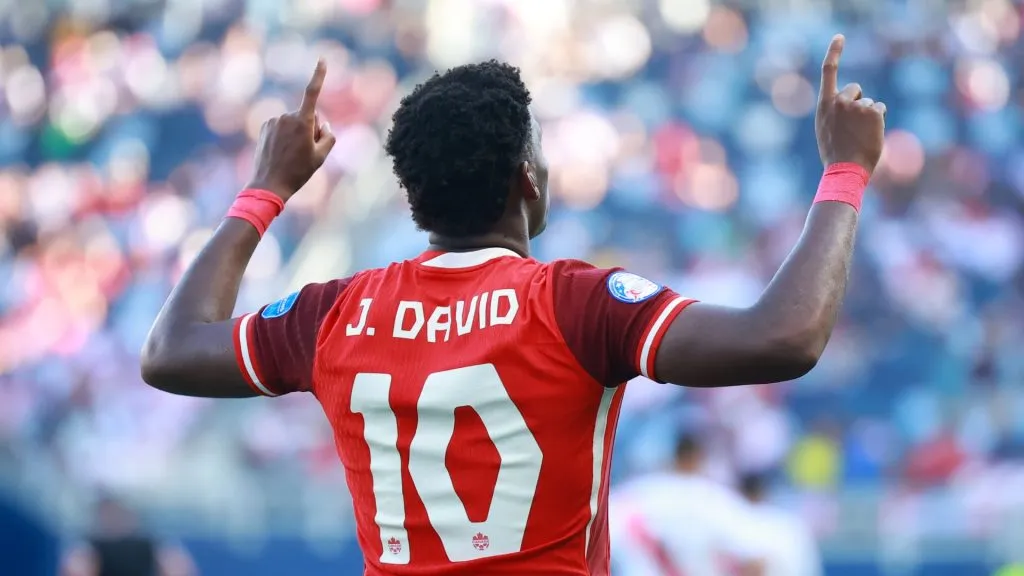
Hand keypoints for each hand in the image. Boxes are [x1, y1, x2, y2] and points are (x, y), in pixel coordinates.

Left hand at [247, 59, 336, 200]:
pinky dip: (285, 135)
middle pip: (307, 115)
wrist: (268, 184)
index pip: (312, 93)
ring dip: (297, 133)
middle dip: (310, 128)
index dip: (319, 75)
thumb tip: (323, 125)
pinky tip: (281, 152)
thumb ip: (328, 137)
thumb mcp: (321, 157)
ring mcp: (274, 120)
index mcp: (302, 122)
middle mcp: (287, 116)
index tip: (322, 59)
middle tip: (305, 151)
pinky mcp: (265, 126)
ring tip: (292, 155)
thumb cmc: (298, 172)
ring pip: (294, 122)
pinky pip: (282, 126)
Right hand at [815, 35, 885, 173]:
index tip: (840, 37)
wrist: (845, 170)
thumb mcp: (826, 130)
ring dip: (868, 117)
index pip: (828, 71)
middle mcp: (839, 101)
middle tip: (853, 125)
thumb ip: (835, 113)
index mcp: (824, 105)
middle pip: (855, 89)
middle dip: (858, 101)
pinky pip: (879, 109)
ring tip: (860, 136)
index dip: (834, 52)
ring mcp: (857, 105)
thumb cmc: (835, 155)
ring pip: (869, 103)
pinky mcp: (873, 111)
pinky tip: (870, 135)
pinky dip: (878, 121)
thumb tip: (853, 104)